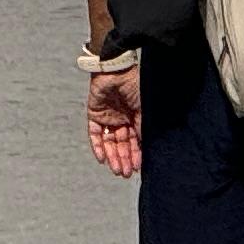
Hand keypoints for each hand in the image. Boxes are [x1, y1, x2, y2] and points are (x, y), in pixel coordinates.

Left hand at [86, 62, 144, 178]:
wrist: (116, 70)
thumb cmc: (134, 86)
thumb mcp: (144, 110)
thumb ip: (144, 128)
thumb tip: (149, 148)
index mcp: (134, 118)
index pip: (135, 141)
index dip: (136, 155)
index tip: (137, 168)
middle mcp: (121, 120)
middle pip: (122, 144)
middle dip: (124, 159)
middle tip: (125, 173)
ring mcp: (108, 118)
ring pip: (109, 142)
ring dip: (113, 156)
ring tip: (116, 170)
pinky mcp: (94, 115)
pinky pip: (95, 134)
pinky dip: (98, 147)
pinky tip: (102, 159)